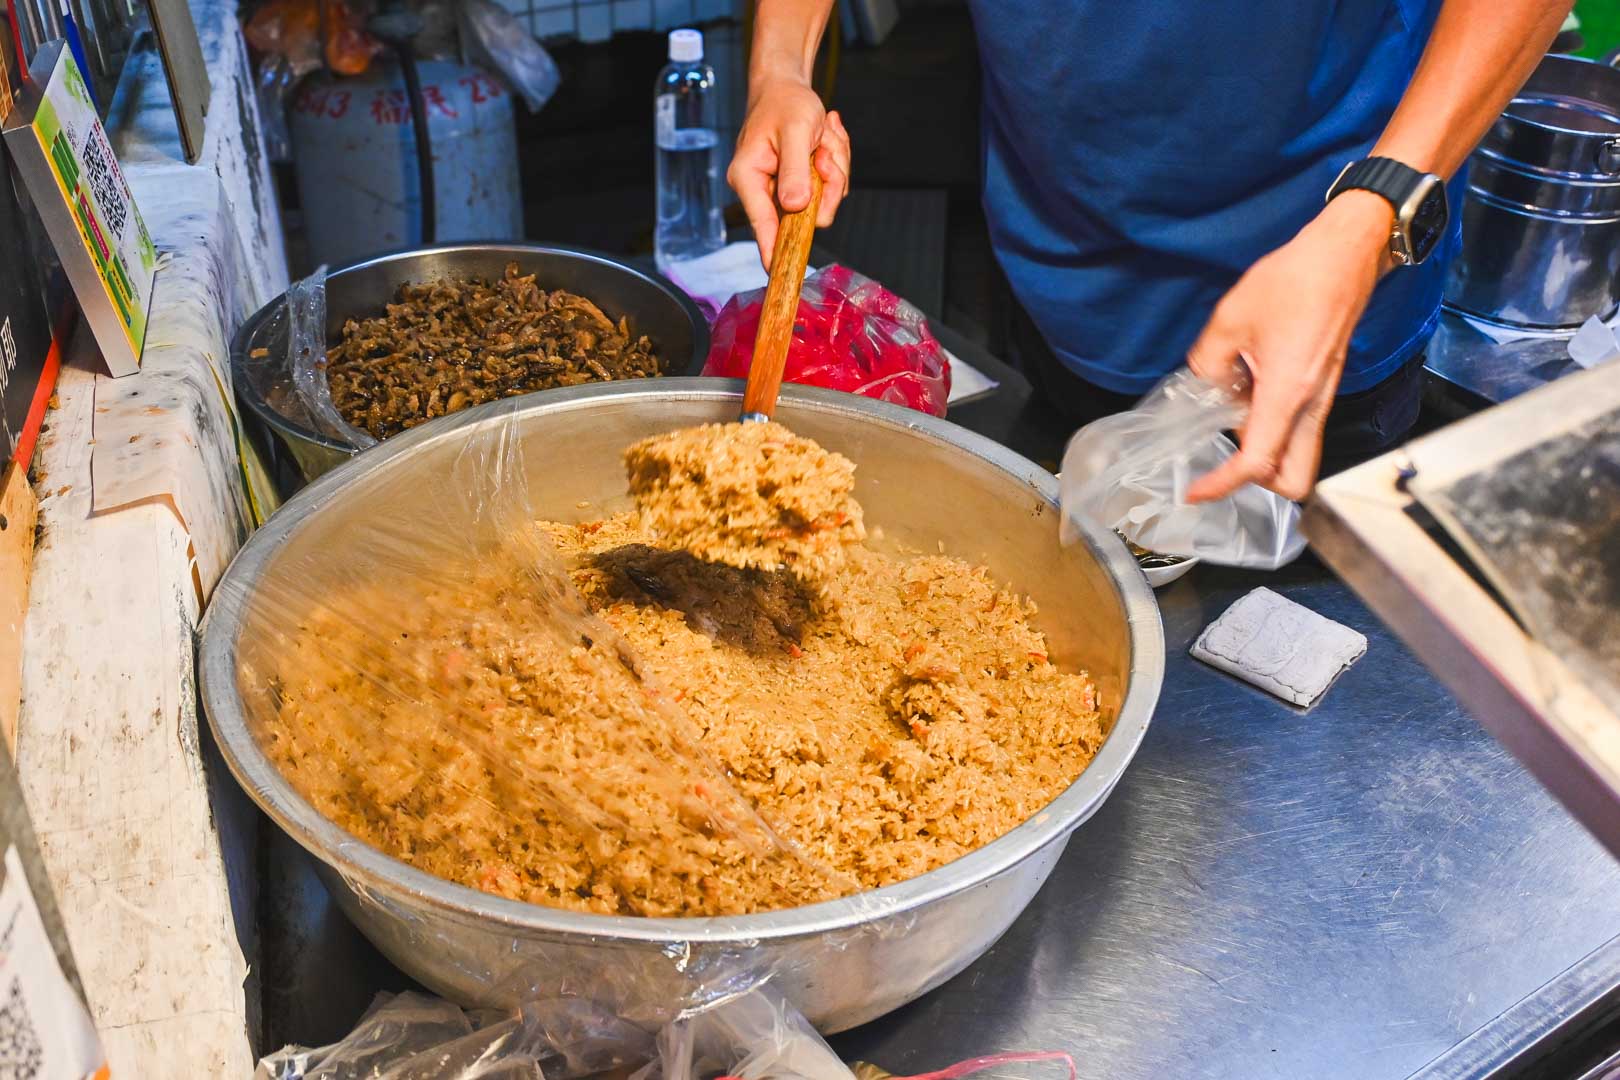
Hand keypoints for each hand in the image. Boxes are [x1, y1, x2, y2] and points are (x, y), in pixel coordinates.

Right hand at [727, 75, 850, 268]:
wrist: (787, 87)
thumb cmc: (785, 103)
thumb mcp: (795, 130)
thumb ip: (795, 169)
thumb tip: (795, 206)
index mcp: (749, 177)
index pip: (762, 224)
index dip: (773, 251)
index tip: (778, 276)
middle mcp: (763, 190)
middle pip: (807, 212)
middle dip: (827, 180)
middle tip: (823, 150)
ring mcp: (784, 191)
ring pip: (824, 201)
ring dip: (834, 167)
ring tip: (823, 137)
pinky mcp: (801, 187)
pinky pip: (830, 189)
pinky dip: (835, 163)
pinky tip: (825, 141)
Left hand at [1183, 190, 1395, 503]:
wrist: (1344, 255)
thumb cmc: (1297, 280)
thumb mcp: (1230, 319)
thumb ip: (1208, 363)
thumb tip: (1205, 386)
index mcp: (1287, 393)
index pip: (1258, 463)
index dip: (1223, 485)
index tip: (1196, 491)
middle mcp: (1311, 404)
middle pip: (1294, 479)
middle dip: (1259, 484)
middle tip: (1222, 465)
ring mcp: (1322, 398)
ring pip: (1298, 455)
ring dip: (1265, 453)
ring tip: (1230, 415)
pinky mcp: (1324, 388)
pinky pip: (1300, 428)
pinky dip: (1274, 428)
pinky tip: (1248, 395)